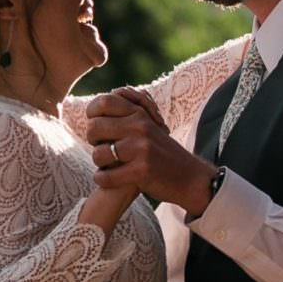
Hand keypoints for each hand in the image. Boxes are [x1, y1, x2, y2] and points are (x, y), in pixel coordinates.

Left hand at [85, 88, 221, 215]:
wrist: (190, 177)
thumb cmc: (162, 152)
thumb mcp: (149, 127)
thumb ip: (128, 116)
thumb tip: (99, 107)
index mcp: (140, 114)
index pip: (104, 102)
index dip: (92, 113)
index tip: (96, 125)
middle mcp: (140, 127)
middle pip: (95, 127)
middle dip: (92, 140)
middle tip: (100, 147)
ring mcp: (141, 149)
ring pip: (98, 153)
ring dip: (98, 163)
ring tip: (106, 165)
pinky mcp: (141, 171)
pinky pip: (106, 176)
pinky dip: (102, 179)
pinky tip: (106, 179)